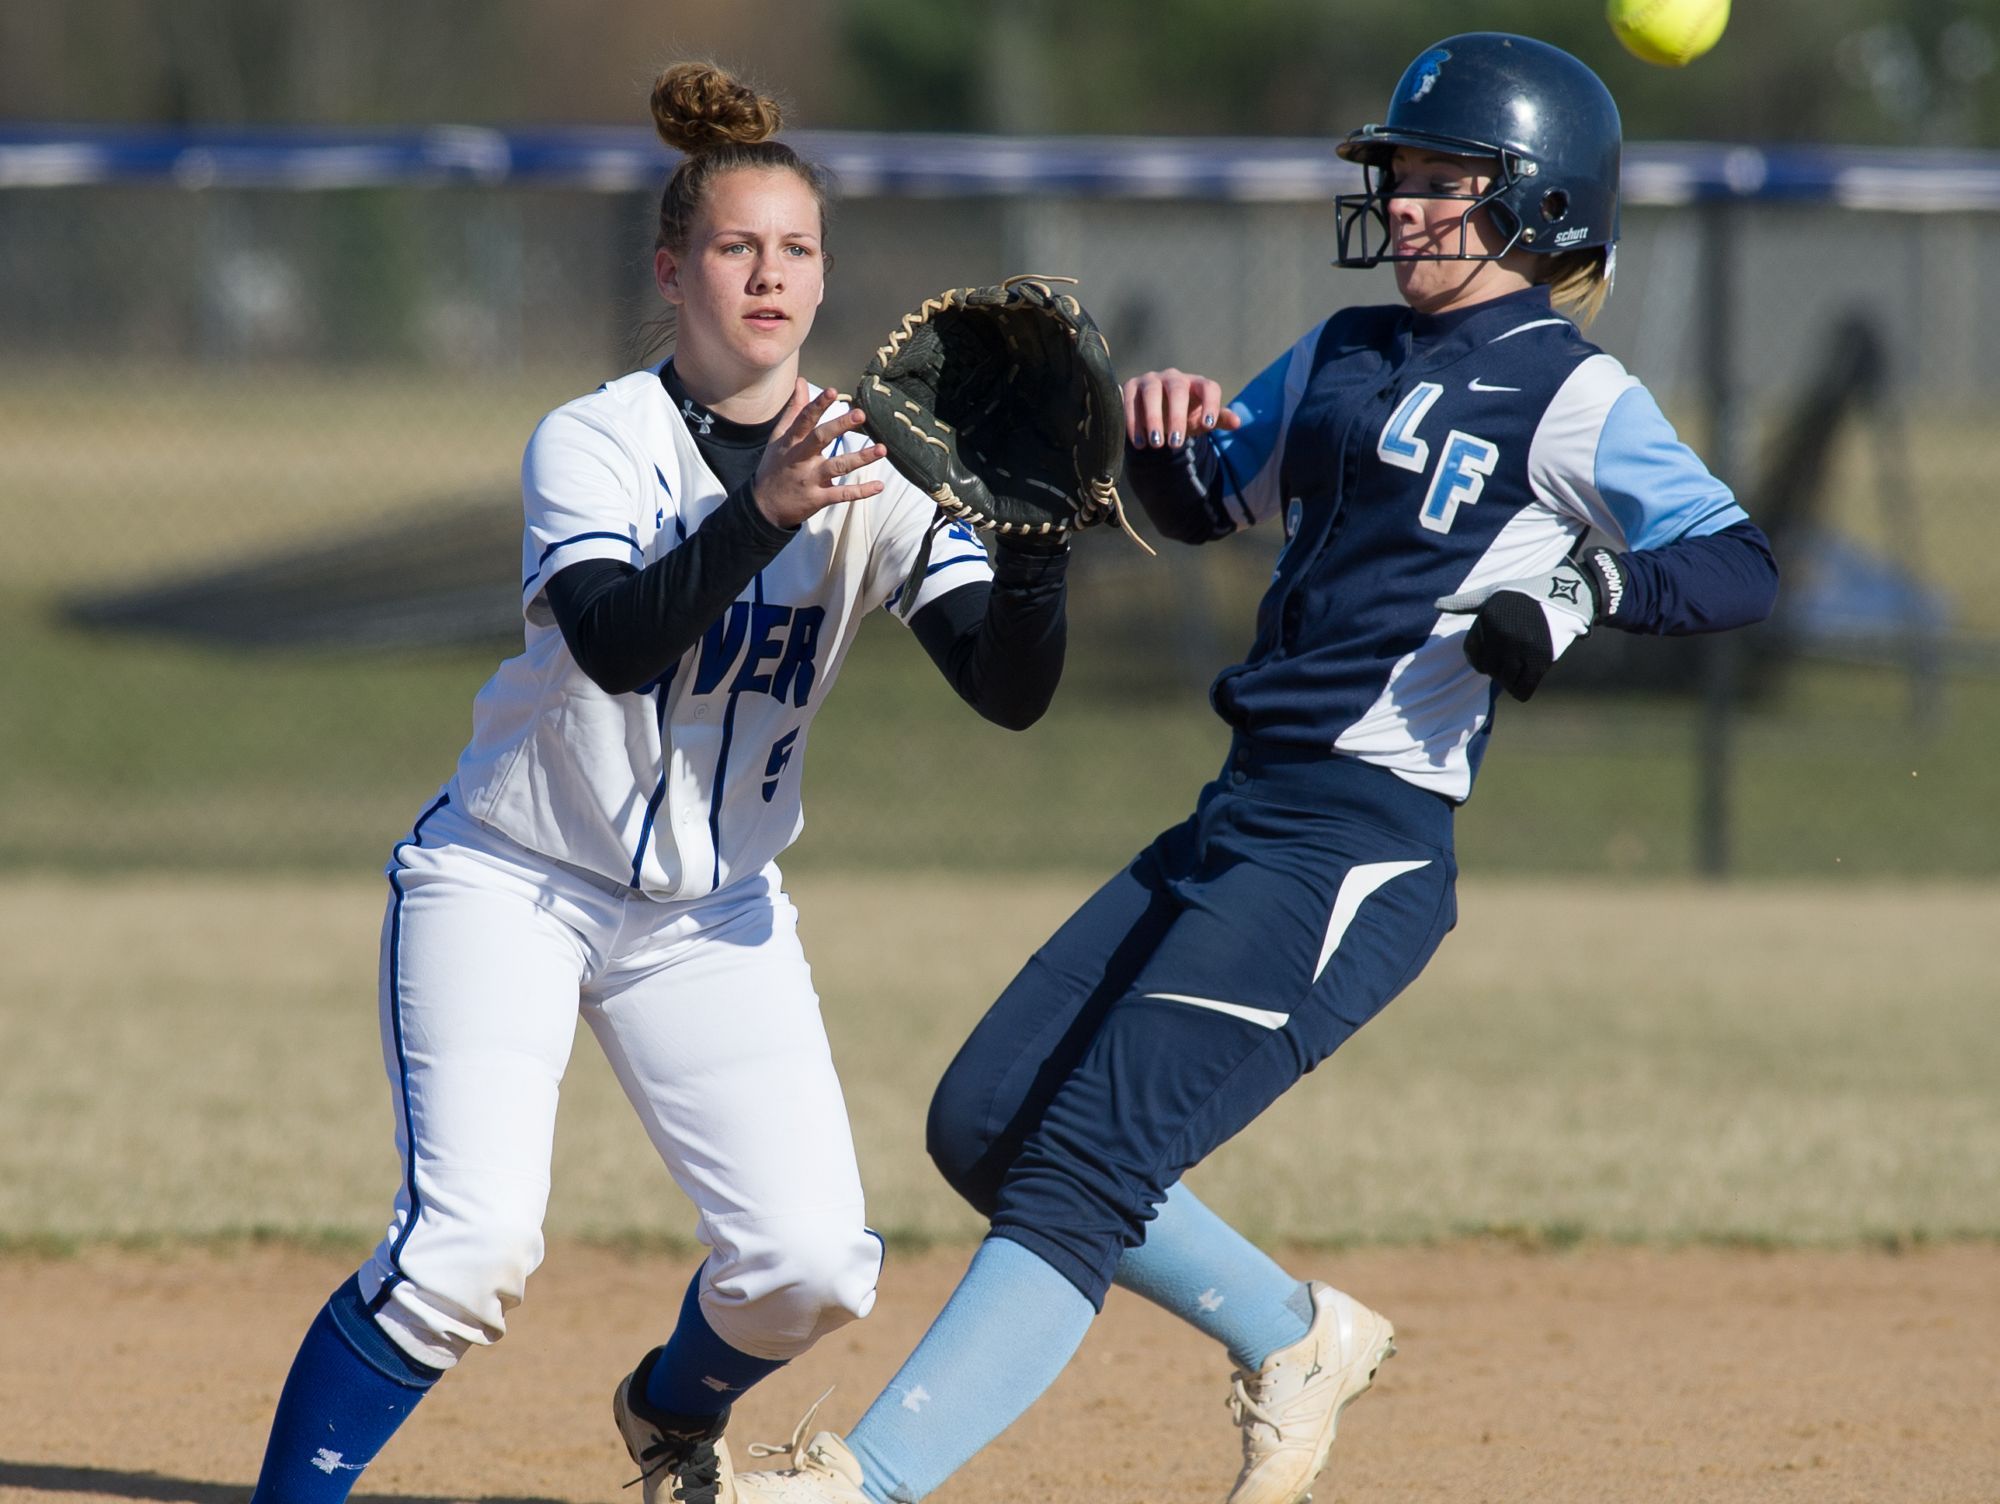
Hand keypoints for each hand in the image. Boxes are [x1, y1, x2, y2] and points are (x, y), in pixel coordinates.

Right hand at [752, 381, 887, 528]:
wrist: (764, 506)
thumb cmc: (775, 466)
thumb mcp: (779, 437)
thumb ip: (794, 410)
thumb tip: (801, 381)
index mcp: (792, 442)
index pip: (804, 419)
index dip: (818, 405)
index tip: (832, 391)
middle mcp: (801, 459)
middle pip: (821, 439)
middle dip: (840, 426)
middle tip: (860, 413)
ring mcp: (810, 479)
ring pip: (837, 467)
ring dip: (860, 458)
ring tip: (881, 449)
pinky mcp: (818, 499)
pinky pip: (842, 494)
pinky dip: (861, 492)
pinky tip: (879, 486)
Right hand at [1122, 369, 1243, 449]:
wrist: (1155, 413)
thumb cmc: (1184, 416)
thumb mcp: (1200, 420)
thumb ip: (1217, 419)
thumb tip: (1238, 422)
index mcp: (1196, 383)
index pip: (1208, 387)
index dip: (1211, 404)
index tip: (1208, 425)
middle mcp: (1173, 377)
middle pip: (1177, 389)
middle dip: (1176, 416)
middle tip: (1175, 443)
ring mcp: (1150, 380)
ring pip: (1151, 393)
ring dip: (1153, 419)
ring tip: (1156, 445)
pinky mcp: (1131, 387)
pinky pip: (1130, 401)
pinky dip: (1133, 422)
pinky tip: (1139, 443)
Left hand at [1435, 558, 1602, 701]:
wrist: (1567, 593)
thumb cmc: (1526, 594)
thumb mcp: (1493, 593)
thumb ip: (1465, 602)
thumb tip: (1437, 604)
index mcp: (1487, 619)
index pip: (1472, 654)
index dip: (1481, 658)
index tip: (1492, 655)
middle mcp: (1501, 634)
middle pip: (1489, 669)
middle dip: (1497, 668)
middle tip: (1509, 662)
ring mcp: (1521, 648)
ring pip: (1505, 681)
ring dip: (1510, 680)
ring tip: (1519, 669)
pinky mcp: (1541, 659)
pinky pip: (1524, 688)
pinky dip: (1522, 691)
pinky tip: (1525, 684)